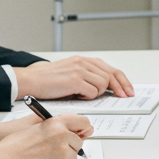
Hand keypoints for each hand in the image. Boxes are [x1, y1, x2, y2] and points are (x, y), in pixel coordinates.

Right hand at [0, 116, 91, 158]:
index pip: (82, 121)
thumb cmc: (17, 143)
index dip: (83, 127)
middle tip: (52, 146)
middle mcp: (62, 136)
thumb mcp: (38, 125)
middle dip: (70, 144)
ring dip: (64, 156)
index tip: (83, 131)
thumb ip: (61, 125)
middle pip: (79, 141)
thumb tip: (87, 130)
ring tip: (45, 155)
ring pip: (74, 155)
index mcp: (56, 122)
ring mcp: (63, 152)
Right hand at [16, 56, 133, 99]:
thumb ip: (88, 76)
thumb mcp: (72, 72)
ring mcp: (79, 70)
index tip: (128, 91)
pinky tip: (77, 95)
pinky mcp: (74, 80)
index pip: (111, 69)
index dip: (123, 81)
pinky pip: (92, 92)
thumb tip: (106, 88)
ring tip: (84, 94)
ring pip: (102, 85)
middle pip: (111, 77)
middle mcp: (83, 62)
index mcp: (84, 60)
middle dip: (117, 89)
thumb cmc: (49, 80)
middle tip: (122, 98)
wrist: (30, 80)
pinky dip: (88, 97)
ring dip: (97, 93)